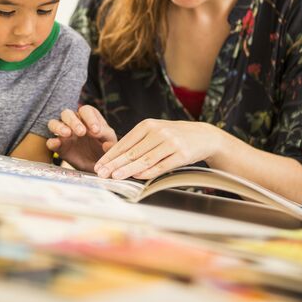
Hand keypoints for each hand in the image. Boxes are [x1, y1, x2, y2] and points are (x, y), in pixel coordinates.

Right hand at [46, 106, 117, 171]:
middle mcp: (74, 124)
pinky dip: (52, 142)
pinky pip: (50, 141)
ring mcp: (64, 135)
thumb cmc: (105, 153)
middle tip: (82, 132)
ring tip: (67, 134)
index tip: (96, 131)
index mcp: (89, 120)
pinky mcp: (59, 147)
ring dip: (59, 126)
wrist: (97, 168)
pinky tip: (56, 144)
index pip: (87, 111)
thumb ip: (110, 144)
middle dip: (74, 121)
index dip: (90, 118)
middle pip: (67, 113)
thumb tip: (106, 145)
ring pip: (54, 122)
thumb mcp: (112, 148)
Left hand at [95, 119, 222, 179]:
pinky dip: (147, 172)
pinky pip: (161, 165)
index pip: (124, 142)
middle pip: (132, 151)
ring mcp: (170, 143)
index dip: (110, 155)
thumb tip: (108, 149)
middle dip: (114, 164)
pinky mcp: (181, 154)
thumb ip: (134, 141)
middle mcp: (158, 132)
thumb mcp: (153, 131)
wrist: (202, 135)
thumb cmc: (173, 136)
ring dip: (127, 169)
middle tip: (101, 173)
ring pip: (144, 159)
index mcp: (147, 125)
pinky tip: (136, 176)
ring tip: (114, 176)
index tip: (99, 165)